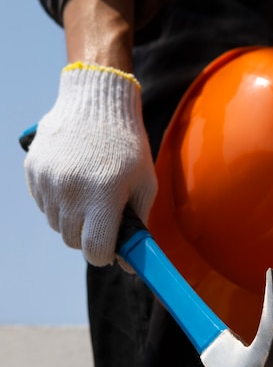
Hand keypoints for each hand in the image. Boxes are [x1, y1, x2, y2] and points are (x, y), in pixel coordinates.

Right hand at [24, 63, 157, 266]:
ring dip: (72, 219)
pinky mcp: (33, 171)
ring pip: (56, 225)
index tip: (111, 245)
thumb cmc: (128, 145)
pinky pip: (43, 205)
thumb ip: (138, 224)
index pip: (94, 250)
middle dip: (89, 236)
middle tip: (102, 216)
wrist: (96, 100)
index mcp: (104, 194)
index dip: (104, 253)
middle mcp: (71, 190)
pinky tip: (73, 180)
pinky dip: (57, 202)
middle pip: (73, 241)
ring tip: (89, 192)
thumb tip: (129, 265)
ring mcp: (48, 180)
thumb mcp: (145, 183)